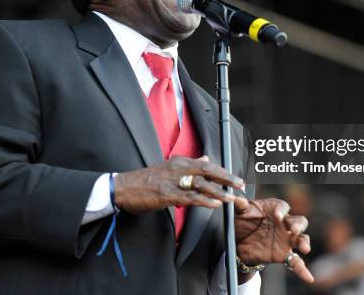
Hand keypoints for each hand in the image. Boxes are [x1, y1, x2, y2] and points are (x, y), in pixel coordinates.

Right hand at [114, 156, 243, 212]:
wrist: (123, 188)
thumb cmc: (145, 180)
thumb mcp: (168, 167)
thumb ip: (188, 164)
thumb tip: (206, 158)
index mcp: (179, 161)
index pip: (206, 164)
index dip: (223, 171)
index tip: (236, 179)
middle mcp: (177, 168)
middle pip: (207, 170)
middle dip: (225, 178)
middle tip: (240, 185)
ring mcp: (171, 181)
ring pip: (200, 184)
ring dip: (218, 191)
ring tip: (231, 198)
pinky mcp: (165, 194)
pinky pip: (188, 197)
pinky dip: (203, 200)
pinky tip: (214, 204)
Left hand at [234, 198, 313, 282]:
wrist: (239, 242)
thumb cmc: (243, 221)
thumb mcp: (239, 212)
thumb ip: (239, 205)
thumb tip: (236, 199)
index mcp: (274, 209)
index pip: (283, 206)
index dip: (282, 210)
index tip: (277, 215)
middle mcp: (284, 223)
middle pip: (299, 221)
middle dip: (299, 225)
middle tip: (294, 230)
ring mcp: (286, 239)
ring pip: (301, 239)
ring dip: (304, 243)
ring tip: (305, 248)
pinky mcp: (284, 254)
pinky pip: (296, 262)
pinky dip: (302, 269)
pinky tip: (308, 277)